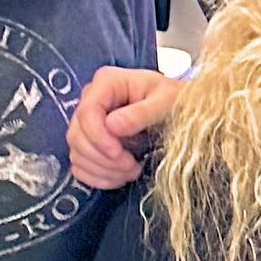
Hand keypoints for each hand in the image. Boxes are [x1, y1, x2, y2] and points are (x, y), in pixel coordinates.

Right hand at [67, 65, 179, 188]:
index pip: (87, 112)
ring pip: (77, 152)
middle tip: (131, 167)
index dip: (98, 137)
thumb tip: (112, 126)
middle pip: (77, 135)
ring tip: (131, 171)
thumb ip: (141, 113)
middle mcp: (92, 99)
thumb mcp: (167, 101)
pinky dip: (96, 176)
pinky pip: (80, 164)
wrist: (183, 108)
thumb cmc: (177, 99)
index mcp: (108, 82)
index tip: (118, 153)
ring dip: (102, 169)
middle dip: (102, 157)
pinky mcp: (91, 140)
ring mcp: (88, 121)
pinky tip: (118, 178)